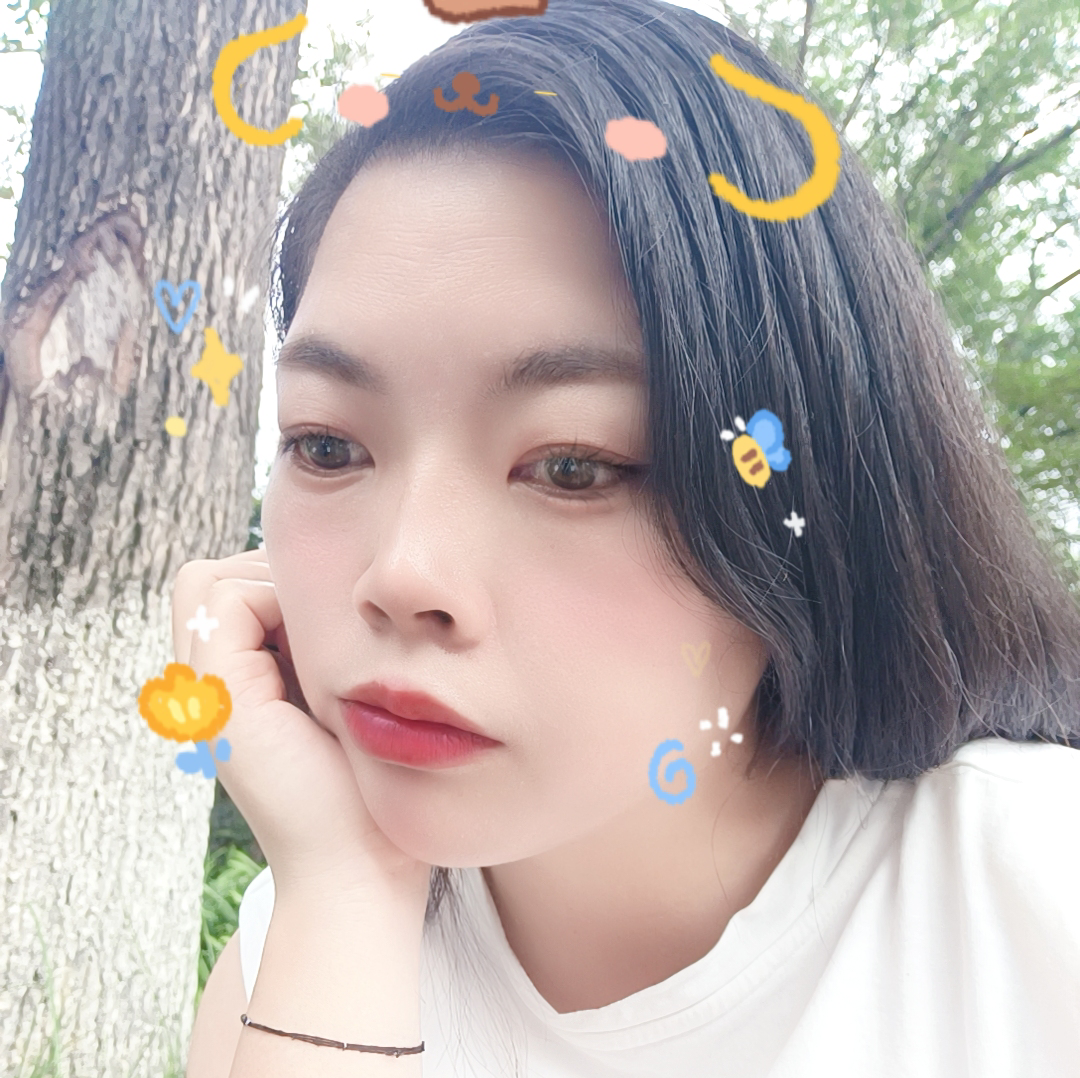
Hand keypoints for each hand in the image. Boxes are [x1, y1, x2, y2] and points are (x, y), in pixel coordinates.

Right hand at [171, 548, 430, 905]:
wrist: (363, 866)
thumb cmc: (369, 789)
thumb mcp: (340, 703)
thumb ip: (320, 654)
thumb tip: (338, 588)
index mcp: (233, 692)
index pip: (225, 591)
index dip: (275, 581)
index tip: (335, 613)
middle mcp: (206, 691)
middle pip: (208, 581)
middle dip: (270, 577)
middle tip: (330, 614)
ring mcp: (204, 695)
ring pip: (209, 583)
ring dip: (274, 587)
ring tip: (328, 632)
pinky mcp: (220, 697)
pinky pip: (225, 602)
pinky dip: (276, 599)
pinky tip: (324, 641)